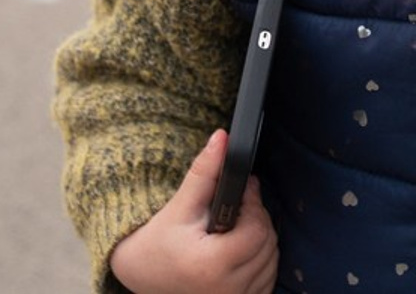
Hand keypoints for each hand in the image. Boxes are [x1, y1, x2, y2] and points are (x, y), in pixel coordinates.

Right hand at [109, 130, 278, 293]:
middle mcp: (224, 291)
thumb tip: (223, 137)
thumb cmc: (159, 241)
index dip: (254, 204)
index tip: (244, 190)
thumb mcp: (180, 205)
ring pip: (271, 262)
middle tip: (239, 206)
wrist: (144, 275)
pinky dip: (261, 262)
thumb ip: (205, 171)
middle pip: (268, 245)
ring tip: (237, 227)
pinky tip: (241, 249)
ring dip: (262, 239)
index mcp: (209, 266)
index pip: (257, 231)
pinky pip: (267, 281)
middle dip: (258, 218)